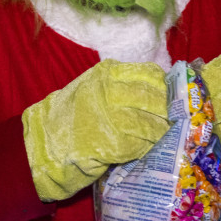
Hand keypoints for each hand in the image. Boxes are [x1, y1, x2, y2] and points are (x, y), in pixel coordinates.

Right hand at [23, 60, 168, 200]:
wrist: (45, 143)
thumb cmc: (70, 117)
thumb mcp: (91, 88)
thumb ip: (118, 84)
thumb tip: (154, 87)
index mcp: (106, 74)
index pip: (148, 73)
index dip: (165, 85)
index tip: (172, 93)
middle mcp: (110, 90)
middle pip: (154, 97)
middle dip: (167, 109)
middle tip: (175, 117)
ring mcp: (113, 115)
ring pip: (151, 120)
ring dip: (162, 129)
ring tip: (166, 133)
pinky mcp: (115, 139)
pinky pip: (142, 141)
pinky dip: (150, 144)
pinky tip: (151, 146)